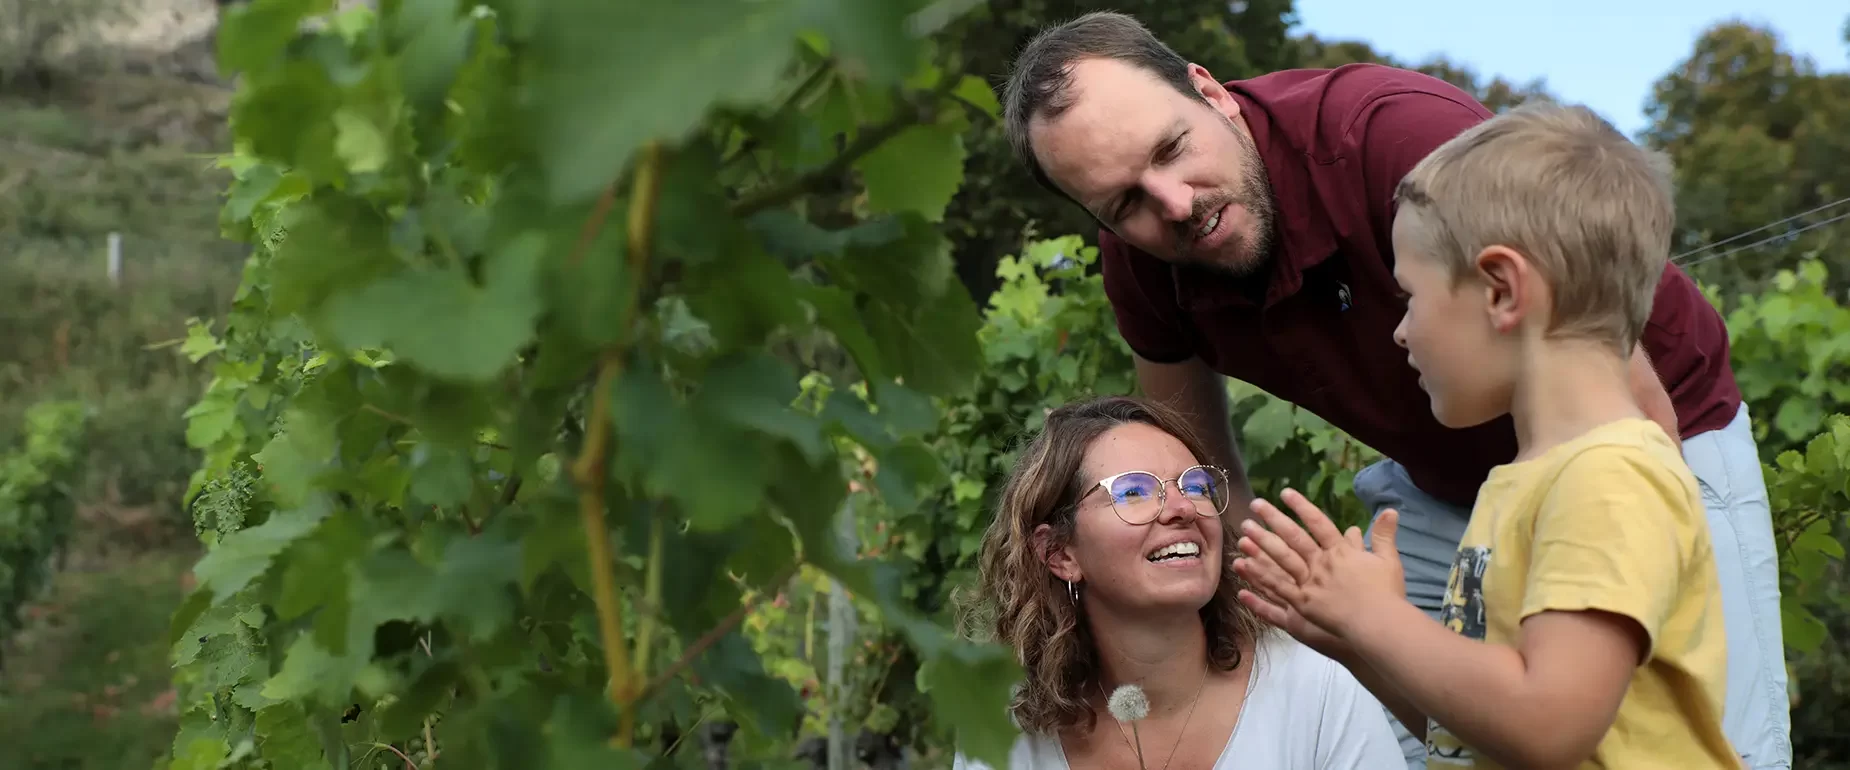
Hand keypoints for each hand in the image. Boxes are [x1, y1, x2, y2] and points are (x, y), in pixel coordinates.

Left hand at [1234, 489, 1405, 639]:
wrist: (1379, 624)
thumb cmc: (1386, 594)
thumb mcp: (1388, 560)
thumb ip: (1384, 535)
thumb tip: (1391, 510)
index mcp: (1341, 551)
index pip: (1318, 523)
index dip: (1301, 506)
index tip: (1285, 493)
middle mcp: (1322, 563)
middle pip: (1294, 537)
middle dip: (1274, 519)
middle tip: (1256, 504)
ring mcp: (1310, 583)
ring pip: (1281, 559)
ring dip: (1262, 543)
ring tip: (1244, 530)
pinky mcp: (1303, 604)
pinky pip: (1277, 588)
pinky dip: (1260, 578)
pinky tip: (1244, 567)